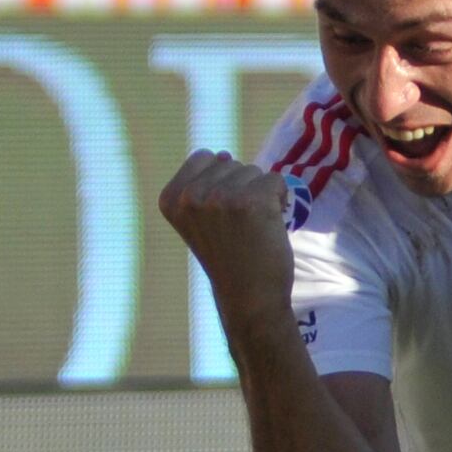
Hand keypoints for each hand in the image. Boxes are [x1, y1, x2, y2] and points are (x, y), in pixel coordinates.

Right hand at [156, 148, 298, 318]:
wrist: (249, 297)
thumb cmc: (228, 257)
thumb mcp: (198, 219)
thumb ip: (202, 186)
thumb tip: (224, 154)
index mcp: (171, 198)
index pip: (204, 158)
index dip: (220, 182)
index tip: (220, 217)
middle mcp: (191, 196)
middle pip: (231, 163)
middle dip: (241, 189)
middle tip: (239, 227)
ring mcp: (221, 197)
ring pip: (253, 171)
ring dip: (260, 195)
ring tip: (252, 228)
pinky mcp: (253, 201)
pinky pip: (276, 180)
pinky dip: (280, 198)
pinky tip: (270, 224)